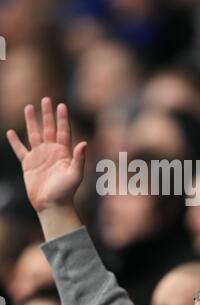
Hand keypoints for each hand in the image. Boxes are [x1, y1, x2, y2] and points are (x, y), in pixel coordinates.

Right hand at [7, 98, 86, 213]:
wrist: (52, 205)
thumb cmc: (66, 191)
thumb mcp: (76, 174)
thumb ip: (79, 158)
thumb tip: (84, 143)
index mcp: (64, 152)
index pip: (63, 131)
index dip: (62, 118)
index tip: (61, 105)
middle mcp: (52, 152)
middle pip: (49, 128)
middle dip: (47, 114)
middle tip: (46, 99)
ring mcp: (39, 157)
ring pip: (34, 135)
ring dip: (32, 122)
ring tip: (29, 107)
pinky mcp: (29, 165)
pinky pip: (20, 150)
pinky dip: (15, 142)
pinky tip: (11, 132)